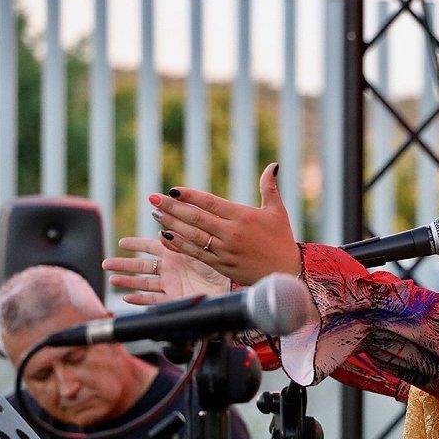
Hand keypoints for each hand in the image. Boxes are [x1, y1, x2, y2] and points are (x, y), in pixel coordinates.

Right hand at [102, 237, 229, 304]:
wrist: (231, 288)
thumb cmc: (220, 264)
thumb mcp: (197, 247)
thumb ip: (179, 238)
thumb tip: (162, 225)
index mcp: (177, 253)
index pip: (151, 246)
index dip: (136, 244)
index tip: (121, 243)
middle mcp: (172, 268)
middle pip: (142, 265)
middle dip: (124, 264)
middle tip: (106, 263)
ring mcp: (172, 284)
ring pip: (143, 283)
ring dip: (127, 281)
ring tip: (112, 279)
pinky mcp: (174, 299)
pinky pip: (152, 300)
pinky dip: (139, 299)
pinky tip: (127, 297)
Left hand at [147, 163, 301, 284]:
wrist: (286, 272)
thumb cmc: (282, 240)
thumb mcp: (278, 211)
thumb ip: (269, 187)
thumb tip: (272, 165)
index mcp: (243, 216)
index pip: (210, 202)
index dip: (189, 195)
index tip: (172, 190)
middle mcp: (231, 233)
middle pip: (195, 217)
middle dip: (171, 207)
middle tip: (152, 198)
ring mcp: (224, 250)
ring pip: (192, 235)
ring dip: (171, 224)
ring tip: (155, 214)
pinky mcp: (221, 265)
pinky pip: (195, 253)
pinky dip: (179, 245)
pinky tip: (165, 236)